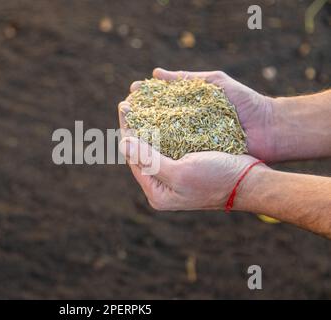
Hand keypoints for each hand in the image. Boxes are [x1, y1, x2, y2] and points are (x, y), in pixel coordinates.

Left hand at [117, 68, 272, 210]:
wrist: (250, 181)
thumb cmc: (216, 178)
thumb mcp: (180, 172)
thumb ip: (149, 160)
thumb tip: (123, 144)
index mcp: (156, 192)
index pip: (133, 157)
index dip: (127, 130)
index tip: (123, 106)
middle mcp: (162, 185)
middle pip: (141, 151)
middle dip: (135, 126)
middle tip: (128, 102)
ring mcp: (174, 175)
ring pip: (154, 146)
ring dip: (147, 125)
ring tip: (140, 103)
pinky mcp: (186, 164)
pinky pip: (168, 144)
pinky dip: (163, 128)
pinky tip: (159, 112)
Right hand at [129, 68, 275, 161]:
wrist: (270, 130)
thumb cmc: (245, 104)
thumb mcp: (215, 84)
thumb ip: (187, 78)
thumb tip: (155, 73)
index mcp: (189, 110)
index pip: (160, 104)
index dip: (144, 100)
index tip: (130, 93)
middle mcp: (187, 127)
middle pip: (156, 124)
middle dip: (138, 117)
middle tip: (124, 110)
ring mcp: (191, 146)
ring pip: (161, 141)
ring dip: (143, 135)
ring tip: (128, 127)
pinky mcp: (196, 161)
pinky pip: (174, 157)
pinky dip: (159, 152)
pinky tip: (145, 147)